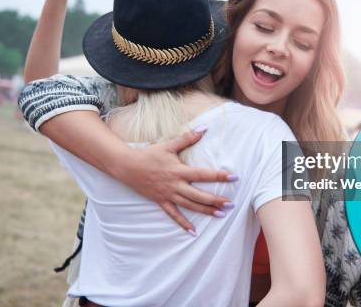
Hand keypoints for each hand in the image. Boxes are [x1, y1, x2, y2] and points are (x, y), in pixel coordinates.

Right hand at [114, 127, 237, 232]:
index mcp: (178, 170)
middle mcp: (175, 185)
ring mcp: (168, 195)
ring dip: (205, 211)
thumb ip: (187, 138)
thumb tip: (204, 128)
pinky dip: (183, 224)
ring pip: (189, 206)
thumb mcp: (169, 145)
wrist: (127, 166)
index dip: (218, 176)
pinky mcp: (161, 201)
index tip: (233, 177)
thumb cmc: (149, 154)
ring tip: (220, 215)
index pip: (202, 174)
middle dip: (215, 200)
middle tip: (231, 204)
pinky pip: (173, 215)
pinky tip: (194, 232)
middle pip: (198, 195)